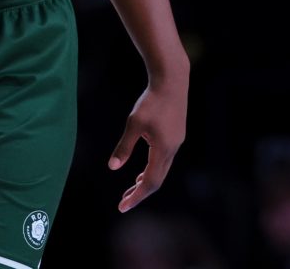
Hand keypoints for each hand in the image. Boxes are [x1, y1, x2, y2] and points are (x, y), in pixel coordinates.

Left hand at [108, 78, 186, 212]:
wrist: (172, 81)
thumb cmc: (151, 101)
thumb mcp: (134, 123)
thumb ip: (124, 146)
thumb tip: (112, 167)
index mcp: (162, 149)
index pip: (149, 182)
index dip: (136, 197)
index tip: (122, 207)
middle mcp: (172, 149)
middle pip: (157, 180)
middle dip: (140, 193)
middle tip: (123, 202)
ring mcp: (176, 143)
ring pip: (162, 171)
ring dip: (146, 181)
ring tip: (131, 188)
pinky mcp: (177, 136)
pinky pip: (165, 161)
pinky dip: (153, 170)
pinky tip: (142, 169)